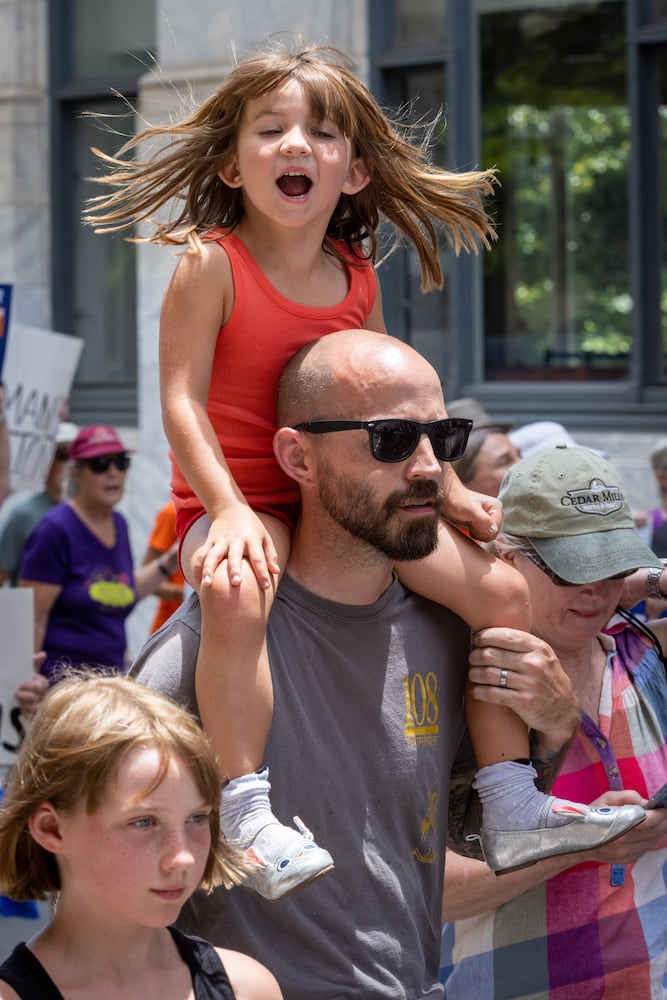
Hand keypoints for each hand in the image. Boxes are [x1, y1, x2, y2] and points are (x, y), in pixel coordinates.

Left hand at [14, 656, 47, 717]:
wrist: (14, 689)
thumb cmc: (23, 679)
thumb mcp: (28, 669)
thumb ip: (34, 661)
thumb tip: (43, 654)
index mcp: (43, 684)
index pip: (42, 685)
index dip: (32, 685)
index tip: (21, 684)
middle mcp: (43, 695)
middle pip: (37, 696)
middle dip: (26, 694)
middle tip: (17, 693)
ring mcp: (40, 705)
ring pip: (35, 706)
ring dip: (24, 704)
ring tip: (18, 701)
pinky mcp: (35, 715)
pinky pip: (32, 715)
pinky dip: (25, 711)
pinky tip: (20, 708)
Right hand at [194, 506, 280, 589]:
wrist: (230, 508)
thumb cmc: (251, 527)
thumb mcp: (265, 537)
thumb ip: (271, 554)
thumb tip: (276, 572)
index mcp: (251, 539)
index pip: (258, 557)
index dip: (263, 572)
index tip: (266, 587)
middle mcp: (235, 540)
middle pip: (234, 556)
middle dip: (234, 569)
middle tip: (236, 583)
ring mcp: (220, 541)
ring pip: (212, 555)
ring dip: (209, 569)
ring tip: (206, 584)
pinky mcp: (209, 541)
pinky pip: (201, 555)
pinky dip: (197, 567)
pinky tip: (197, 581)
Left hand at [444, 473, 501, 541]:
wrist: (450, 499)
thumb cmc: (459, 501)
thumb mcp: (471, 511)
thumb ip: (484, 520)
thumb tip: (494, 530)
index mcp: (497, 508)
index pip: (496, 528)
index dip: (484, 530)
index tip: (473, 522)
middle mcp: (496, 513)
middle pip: (493, 534)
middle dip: (480, 531)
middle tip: (471, 522)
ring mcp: (490, 519)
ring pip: (488, 536)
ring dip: (477, 533)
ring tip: (470, 522)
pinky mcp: (484, 524)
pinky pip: (483, 536)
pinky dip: (475, 533)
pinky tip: (470, 525)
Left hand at [468, 627, 579, 748]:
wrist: (563, 710)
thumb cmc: (546, 678)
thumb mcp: (542, 655)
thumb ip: (522, 643)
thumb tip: (491, 630)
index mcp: (538, 648)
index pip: (504, 636)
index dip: (485, 636)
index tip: (477, 640)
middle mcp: (535, 664)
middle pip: (491, 654)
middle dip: (475, 656)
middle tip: (472, 659)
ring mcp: (530, 683)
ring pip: (488, 674)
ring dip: (474, 674)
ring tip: (473, 674)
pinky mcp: (524, 702)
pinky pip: (492, 694)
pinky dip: (479, 692)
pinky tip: (476, 691)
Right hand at [580, 790, 666, 864]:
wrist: (578, 839)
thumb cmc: (591, 815)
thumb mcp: (606, 799)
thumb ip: (627, 796)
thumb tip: (646, 803)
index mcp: (619, 825)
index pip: (649, 821)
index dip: (660, 814)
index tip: (664, 806)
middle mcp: (625, 843)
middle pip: (655, 832)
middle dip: (663, 821)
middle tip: (664, 811)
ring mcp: (628, 853)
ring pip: (653, 841)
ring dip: (660, 830)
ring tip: (660, 819)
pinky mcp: (629, 859)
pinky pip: (647, 847)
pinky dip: (652, 838)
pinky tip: (650, 830)